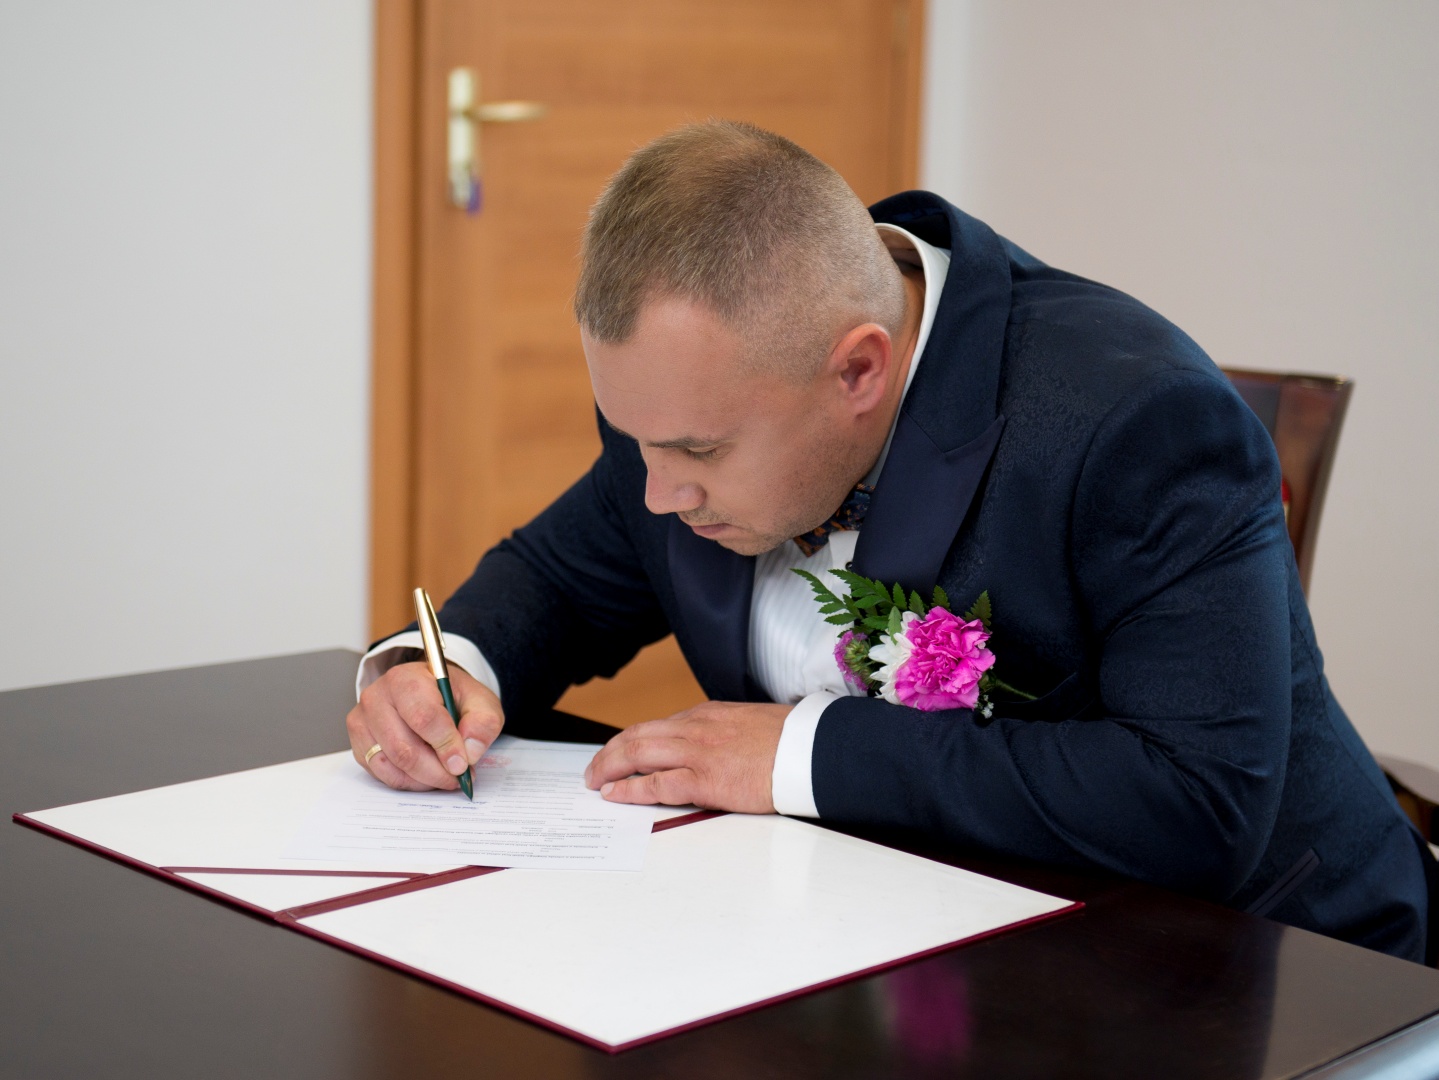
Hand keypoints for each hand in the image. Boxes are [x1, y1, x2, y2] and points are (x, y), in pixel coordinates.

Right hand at [346, 662, 503, 790]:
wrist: (429, 694)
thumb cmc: (452, 696)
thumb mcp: (479, 701)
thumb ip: (482, 722)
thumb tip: (470, 751)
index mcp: (406, 679)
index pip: (423, 717)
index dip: (446, 745)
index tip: (463, 764)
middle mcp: (376, 698)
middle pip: (404, 748)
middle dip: (436, 770)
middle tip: (458, 777)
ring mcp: (362, 722)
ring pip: (392, 765)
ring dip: (424, 779)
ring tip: (446, 775)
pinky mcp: (359, 744)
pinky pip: (382, 774)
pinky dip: (409, 782)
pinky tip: (427, 775)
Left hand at [583, 701, 790, 812]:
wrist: (813, 750)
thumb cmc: (792, 742)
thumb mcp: (751, 726)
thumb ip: (725, 734)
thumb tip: (713, 748)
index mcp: (709, 714)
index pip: (658, 725)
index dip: (632, 740)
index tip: (620, 752)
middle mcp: (697, 728)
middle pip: (638, 735)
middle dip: (609, 752)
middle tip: (594, 768)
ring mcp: (699, 752)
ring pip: (637, 752)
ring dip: (609, 767)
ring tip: (595, 781)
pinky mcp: (705, 779)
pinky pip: (655, 783)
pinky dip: (630, 788)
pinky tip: (616, 794)